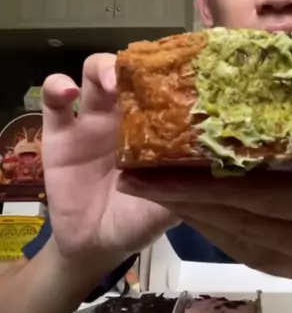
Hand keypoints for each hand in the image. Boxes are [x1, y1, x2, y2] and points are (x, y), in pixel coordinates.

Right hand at [41, 54, 176, 268]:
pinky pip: (53, 100)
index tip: (180, 69)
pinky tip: (67, 91)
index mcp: (155, 128)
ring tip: (110, 83)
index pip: (164, 87)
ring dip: (102, 69)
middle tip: (143, 78)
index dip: (171, 73)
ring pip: (94, 74)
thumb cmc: (137, 221)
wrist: (95, 245)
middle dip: (137, 66)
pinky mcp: (59, 134)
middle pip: (131, 71)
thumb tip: (216, 169)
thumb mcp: (168, 208)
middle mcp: (125, 117)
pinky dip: (57, 86)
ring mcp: (91, 122)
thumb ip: (186, 187)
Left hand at [118, 75, 291, 289]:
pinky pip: (249, 256)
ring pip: (244, 244)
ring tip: (149, 193)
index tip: (175, 165)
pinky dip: (214, 233)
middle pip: (252, 223)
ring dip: (194, 218)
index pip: (282, 198)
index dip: (226, 185)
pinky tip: (185, 212)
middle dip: (192, 200)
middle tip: (140, 179)